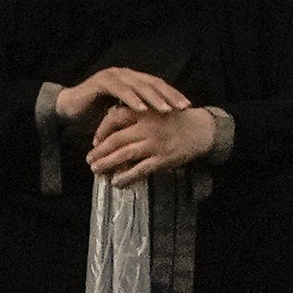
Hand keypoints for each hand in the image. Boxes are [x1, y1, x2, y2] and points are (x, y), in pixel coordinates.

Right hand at [53, 65, 190, 126]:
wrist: (67, 110)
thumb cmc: (96, 114)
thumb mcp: (123, 115)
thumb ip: (139, 115)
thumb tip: (163, 127)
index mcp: (134, 80)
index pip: (158, 86)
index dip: (173, 95)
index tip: (188, 107)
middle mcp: (126, 75)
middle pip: (153, 83)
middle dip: (169, 96)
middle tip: (183, 108)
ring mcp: (114, 76)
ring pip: (139, 86)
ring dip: (154, 98)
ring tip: (166, 110)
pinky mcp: (101, 81)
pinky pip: (120, 90)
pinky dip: (132, 99)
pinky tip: (142, 109)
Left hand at [86, 101, 217, 183]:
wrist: (203, 130)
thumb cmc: (177, 120)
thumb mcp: (157, 109)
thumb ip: (136, 115)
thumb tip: (111, 125)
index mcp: (145, 112)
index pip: (114, 119)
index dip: (101, 131)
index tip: (96, 141)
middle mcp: (148, 128)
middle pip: (115, 140)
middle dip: (99, 152)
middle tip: (89, 160)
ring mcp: (155, 144)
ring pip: (123, 155)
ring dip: (106, 164)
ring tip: (96, 170)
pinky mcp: (162, 159)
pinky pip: (139, 170)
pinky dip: (125, 177)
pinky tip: (116, 182)